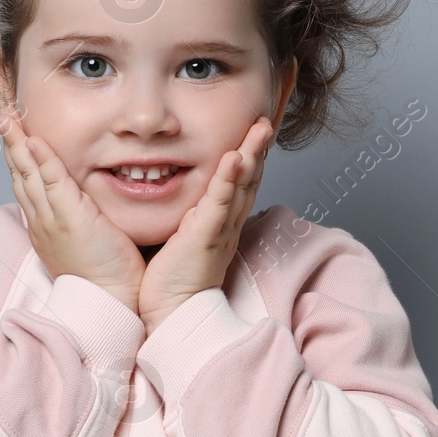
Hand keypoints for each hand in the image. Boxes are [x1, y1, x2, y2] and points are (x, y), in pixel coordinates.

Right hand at [0, 103, 145, 318]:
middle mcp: (42, 220)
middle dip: (10, 143)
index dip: (18, 157)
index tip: (14, 134)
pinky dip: (42, 160)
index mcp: (44, 225)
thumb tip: (84, 203)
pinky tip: (34, 141)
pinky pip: (52, 184)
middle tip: (2, 116)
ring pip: (29, 175)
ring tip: (7, 118)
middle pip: (20, 175)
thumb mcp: (84, 240)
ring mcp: (53, 219)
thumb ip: (80, 218)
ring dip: (18, 144)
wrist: (109, 302)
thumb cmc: (105, 276)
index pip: (27, 184)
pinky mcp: (71, 219)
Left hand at [138, 117, 274, 333]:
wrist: (173, 314)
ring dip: (253, 154)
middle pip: (249, 179)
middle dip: (259, 148)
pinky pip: (221, 203)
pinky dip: (229, 179)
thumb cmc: (172, 281)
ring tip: (261, 128)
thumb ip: (184, 216)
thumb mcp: (182, 238)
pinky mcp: (207, 236)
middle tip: (265, 122)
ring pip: (242, 186)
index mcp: (220, 222)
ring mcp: (219, 228)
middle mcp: (227, 223)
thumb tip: (174, 196)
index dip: (249, 157)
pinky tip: (235, 157)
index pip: (239, 184)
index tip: (254, 132)